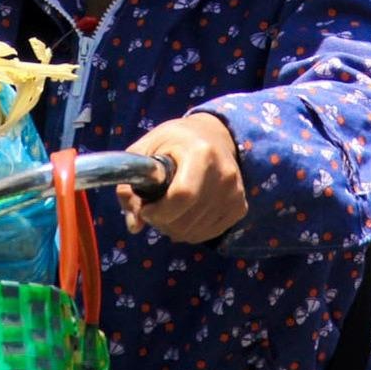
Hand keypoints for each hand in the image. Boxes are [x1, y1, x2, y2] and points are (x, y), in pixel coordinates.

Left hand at [116, 113, 245, 242]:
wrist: (213, 135)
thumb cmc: (172, 142)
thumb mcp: (144, 151)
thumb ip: (130, 185)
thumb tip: (134, 226)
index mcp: (201, 153)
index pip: (183, 195)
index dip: (158, 211)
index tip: (145, 208)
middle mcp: (224, 174)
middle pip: (188, 220)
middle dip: (161, 221)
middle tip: (152, 209)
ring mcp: (235, 193)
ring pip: (196, 232)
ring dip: (173, 228)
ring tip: (167, 209)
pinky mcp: (240, 207)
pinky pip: (208, 234)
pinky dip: (189, 231)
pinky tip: (183, 214)